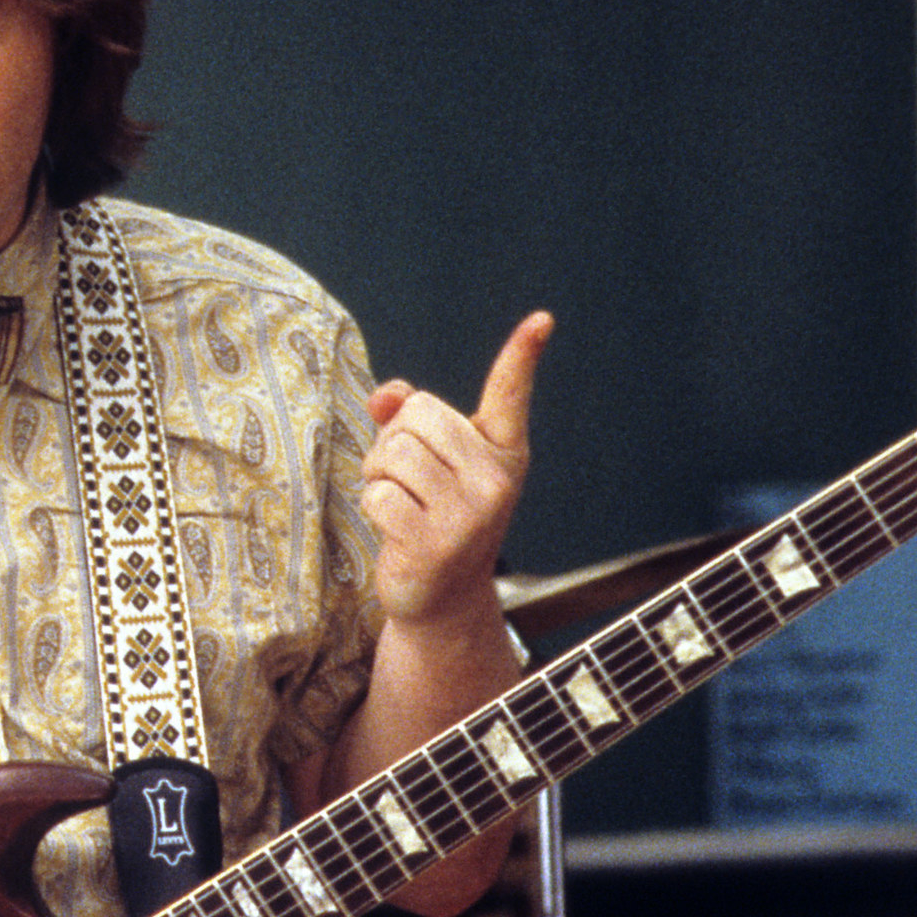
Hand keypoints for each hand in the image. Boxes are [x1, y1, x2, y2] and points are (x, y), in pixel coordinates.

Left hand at [361, 312, 552, 628]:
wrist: (442, 598)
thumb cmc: (433, 515)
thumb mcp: (429, 462)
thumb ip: (406, 419)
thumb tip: (384, 395)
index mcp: (502, 451)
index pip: (510, 393)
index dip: (523, 353)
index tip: (542, 319)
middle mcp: (496, 479)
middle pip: (417, 415)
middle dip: (394, 441)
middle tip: (408, 479)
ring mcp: (470, 514)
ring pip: (393, 453)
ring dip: (379, 475)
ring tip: (401, 502)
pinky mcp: (436, 543)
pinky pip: (379, 494)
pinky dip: (374, 507)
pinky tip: (396, 531)